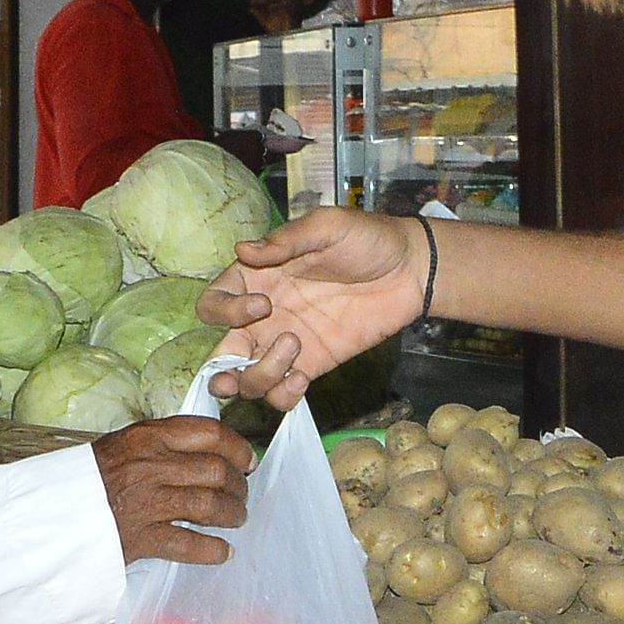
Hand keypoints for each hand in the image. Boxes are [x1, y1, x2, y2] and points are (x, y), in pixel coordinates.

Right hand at [94, 417, 256, 564]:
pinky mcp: (141, 538)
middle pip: (216, 471)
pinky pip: (190, 544)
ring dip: (231, 515)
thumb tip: (201, 452)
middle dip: (238, 486)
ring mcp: (147, 502)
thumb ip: (157, 446)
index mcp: (146, 437)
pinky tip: (222, 553)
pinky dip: (212, 550)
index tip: (247, 461)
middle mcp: (150, 465)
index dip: (236, 447)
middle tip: (242, 496)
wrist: (46, 513)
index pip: (208, 433)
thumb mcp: (119, 446)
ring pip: (209, 506)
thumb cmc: (83, 479)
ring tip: (236, 520)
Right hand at [200, 208, 424, 406]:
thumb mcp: (326, 227)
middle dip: (222, 368)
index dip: (225, 312)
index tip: (264, 304)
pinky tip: (303, 378)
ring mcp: (287, 344)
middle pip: (222, 353)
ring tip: (294, 351)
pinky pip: (282, 395)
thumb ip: (285, 241)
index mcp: (257, 278)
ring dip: (259, 376)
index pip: (213, 305)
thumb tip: (241, 250)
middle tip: (241, 363)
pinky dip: (283, 396)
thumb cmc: (367, 238)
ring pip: (248, 380)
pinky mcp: (313, 366)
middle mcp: (264, 316)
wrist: (410, 269)